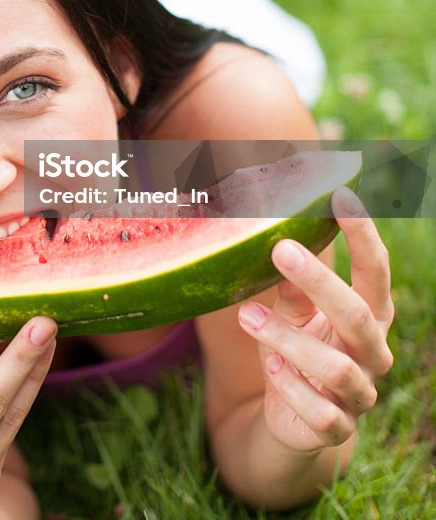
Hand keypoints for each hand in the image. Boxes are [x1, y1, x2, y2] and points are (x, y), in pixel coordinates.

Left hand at [237, 186, 393, 453]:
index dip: (364, 234)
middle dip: (320, 282)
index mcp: (369, 316)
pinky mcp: (336, 428)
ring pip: (336, 366)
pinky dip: (292, 387)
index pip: (376, 271)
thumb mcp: (294, 313)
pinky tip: (269, 367)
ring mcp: (359, 393)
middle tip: (280, 248)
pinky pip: (320, 411)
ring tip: (247, 314)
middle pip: (358, 315)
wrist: (293, 419)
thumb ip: (292, 285)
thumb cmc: (297, 349)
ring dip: (288, 337)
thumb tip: (278, 241)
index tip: (341, 195)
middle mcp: (372, 353)